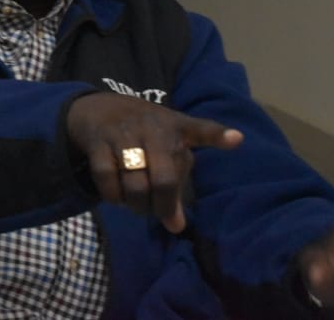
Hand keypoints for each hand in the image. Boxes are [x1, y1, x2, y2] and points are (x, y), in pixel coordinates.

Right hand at [65, 91, 242, 232]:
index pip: (202, 129)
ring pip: (134, 183)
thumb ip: (175, 185)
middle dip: (161, 206)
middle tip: (156, 211)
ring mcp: (124, 134)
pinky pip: (106, 177)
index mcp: (176, 127)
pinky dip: (112, 194)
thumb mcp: (165, 145)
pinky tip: (117, 195)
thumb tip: (176, 226)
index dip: (218, 135)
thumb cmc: (142, 131)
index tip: (235, 140)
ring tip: (136, 205)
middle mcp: (152, 128)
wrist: (98, 107)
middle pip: (164, 179)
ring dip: (136, 204)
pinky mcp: (98, 141)